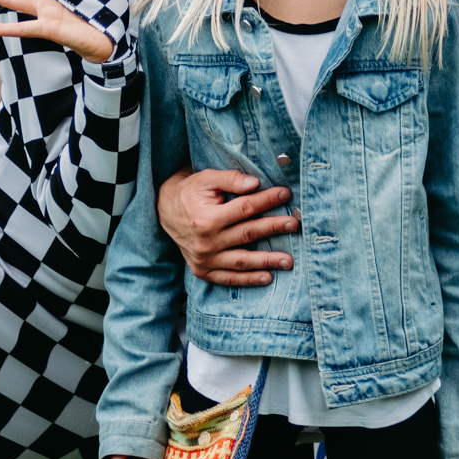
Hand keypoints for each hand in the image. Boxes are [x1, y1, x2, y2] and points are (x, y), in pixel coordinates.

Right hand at [159, 168, 297, 285]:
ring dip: (267, 261)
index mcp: (206, 218)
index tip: (285, 194)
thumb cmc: (189, 192)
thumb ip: (230, 180)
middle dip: (274, 228)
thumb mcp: (205, 179)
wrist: (163, 212)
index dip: (267, 200)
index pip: (244, 208)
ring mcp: (204, 259)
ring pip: (242, 261)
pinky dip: (248, 280)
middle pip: (248, 234)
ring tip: (289, 260)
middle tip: (295, 224)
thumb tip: (255, 183)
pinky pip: (229, 278)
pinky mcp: (203, 270)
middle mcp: (206, 242)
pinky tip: (267, 277)